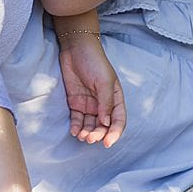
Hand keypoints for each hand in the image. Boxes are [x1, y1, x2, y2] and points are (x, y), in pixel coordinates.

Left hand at [57, 30, 125, 147]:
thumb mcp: (104, 81)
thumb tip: (106, 122)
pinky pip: (77, 119)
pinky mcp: (75, 103)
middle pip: (103, 126)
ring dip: (87, 133)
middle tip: (90, 138)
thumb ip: (106, 102)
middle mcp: (103, 104)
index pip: (118, 121)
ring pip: (90, 125)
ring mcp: (89, 104)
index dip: (114, 133)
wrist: (75, 48)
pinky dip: (76, 127)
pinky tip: (74, 131)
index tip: (108, 143)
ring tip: (81, 136)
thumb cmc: (94, 61)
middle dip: (98, 134)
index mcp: (115, 99)